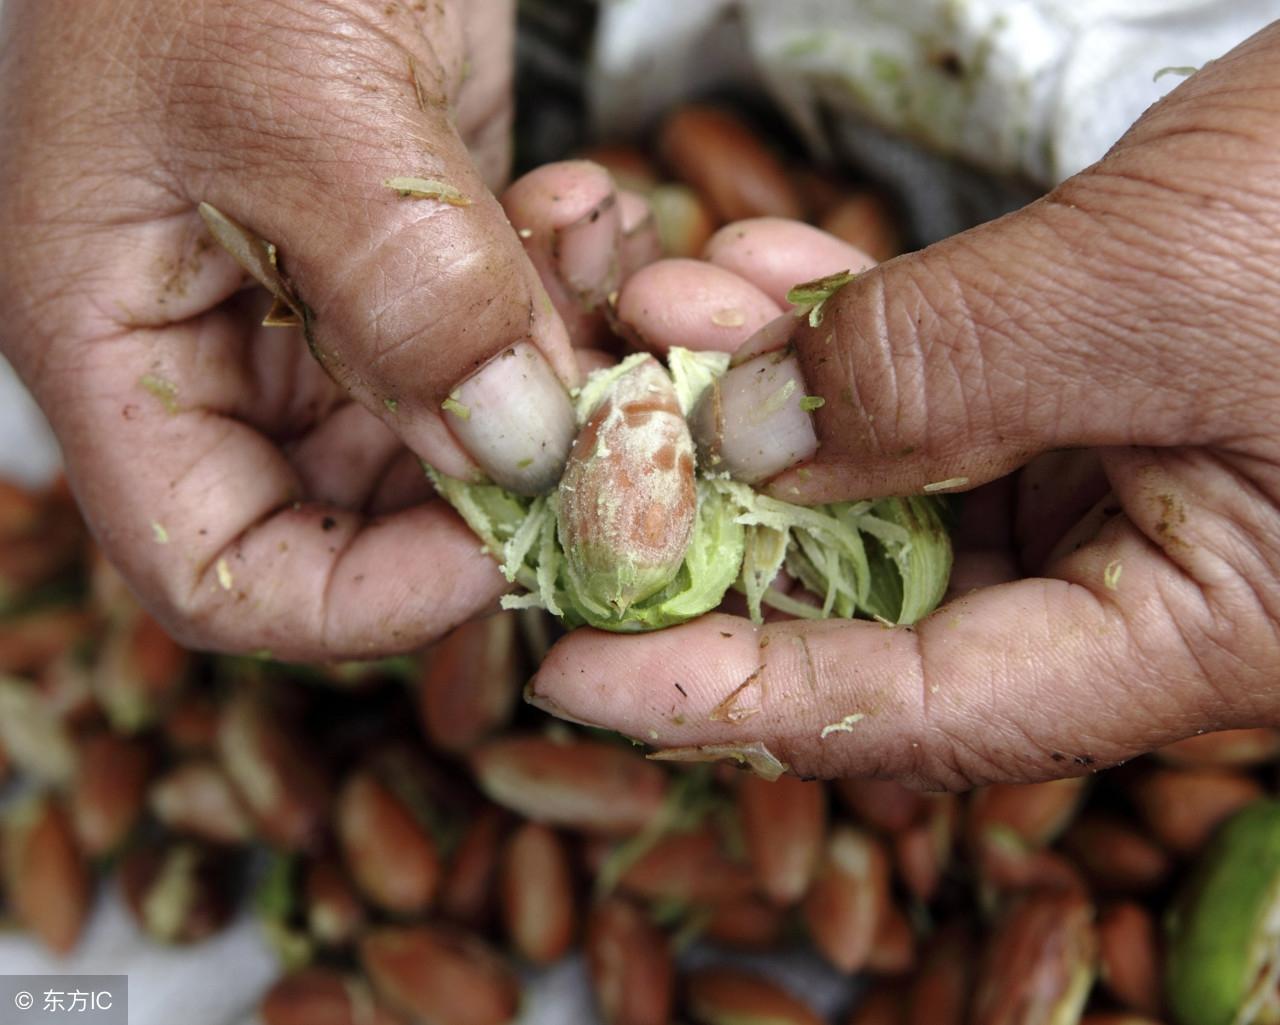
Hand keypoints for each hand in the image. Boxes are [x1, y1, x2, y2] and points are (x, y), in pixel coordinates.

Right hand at [0, 0, 621, 659]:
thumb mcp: (294, 93)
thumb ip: (404, 293)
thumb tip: (515, 450)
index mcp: (115, 342)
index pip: (216, 571)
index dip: (358, 599)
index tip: (498, 554)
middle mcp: (216, 347)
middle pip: (358, 516)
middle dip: (494, 486)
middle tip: (607, 424)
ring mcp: (321, 300)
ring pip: (453, 432)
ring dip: (548, 379)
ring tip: (589, 260)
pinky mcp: (413, 249)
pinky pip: (503, 336)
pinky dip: (564, 299)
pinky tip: (589, 211)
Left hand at [529, 24, 1279, 785]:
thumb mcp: (1161, 296)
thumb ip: (945, 378)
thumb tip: (746, 437)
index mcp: (1191, 630)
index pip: (922, 709)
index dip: (736, 700)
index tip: (576, 676)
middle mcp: (1136, 574)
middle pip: (878, 597)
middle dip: (725, 512)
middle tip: (597, 447)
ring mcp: (1107, 477)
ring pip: (885, 478)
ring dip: (765, 396)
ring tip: (664, 314)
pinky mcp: (1087, 385)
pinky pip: (928, 385)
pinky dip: (840, 332)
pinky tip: (758, 275)